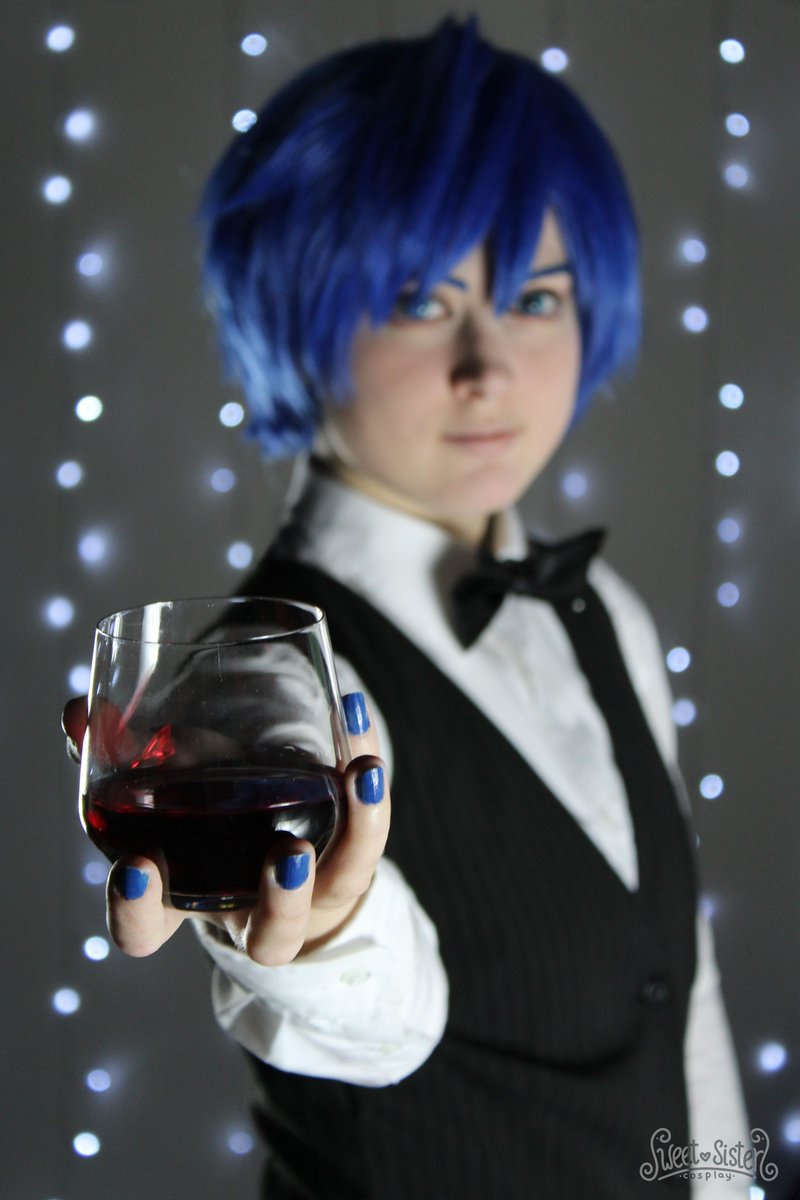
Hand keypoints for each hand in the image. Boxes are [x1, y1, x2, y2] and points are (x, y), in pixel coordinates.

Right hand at [62, 693, 389, 963]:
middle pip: (273, 933)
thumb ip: (116, 757)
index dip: (139, 910)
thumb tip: (76, 711)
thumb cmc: (201, 825)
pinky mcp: (352, 861)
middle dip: (280, 897)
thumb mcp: (156, 795)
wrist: (269, 845)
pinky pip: (371, 830)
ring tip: (359, 775)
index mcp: (189, 903)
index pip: (150, 928)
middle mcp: (256, 912)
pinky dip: (371, 783)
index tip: (137, 867)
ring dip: (356, 829)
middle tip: (283, 852)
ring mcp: (313, 893)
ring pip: (342, 883)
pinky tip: (362, 731)